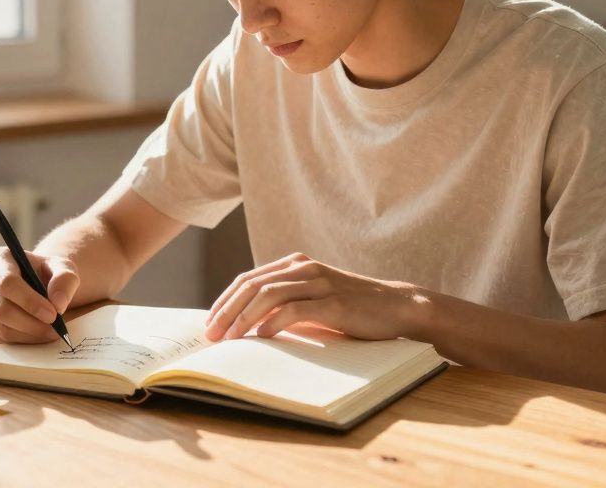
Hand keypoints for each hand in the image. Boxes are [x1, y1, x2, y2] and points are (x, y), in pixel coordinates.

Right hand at [0, 247, 79, 343]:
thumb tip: (58, 304)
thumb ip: (65, 280)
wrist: (36, 283)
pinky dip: (20, 342)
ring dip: (28, 335)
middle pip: (1, 309)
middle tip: (55, 330)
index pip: (8, 283)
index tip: (53, 314)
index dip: (30, 302)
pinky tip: (36, 336)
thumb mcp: (63, 268)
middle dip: (31, 324)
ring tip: (50, 333)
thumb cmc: (48, 273)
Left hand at [205, 253, 424, 341]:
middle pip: (252, 285)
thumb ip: (286, 303)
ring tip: (230, 340)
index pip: (248, 279)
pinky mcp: (332, 302)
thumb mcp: (314, 300)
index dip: (225, 300)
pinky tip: (261, 339)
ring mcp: (319, 283)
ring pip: (268, 295)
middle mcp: (304, 268)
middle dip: (226, 310)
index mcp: (295, 264)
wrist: (396, 307)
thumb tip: (248, 324)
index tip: (209, 323)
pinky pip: (293, 311)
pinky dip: (272, 325)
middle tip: (211, 335)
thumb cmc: (352, 308)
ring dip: (243, 318)